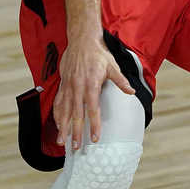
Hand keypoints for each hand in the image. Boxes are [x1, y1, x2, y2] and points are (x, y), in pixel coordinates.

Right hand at [53, 33, 135, 150]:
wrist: (81, 41)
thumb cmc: (98, 54)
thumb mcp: (112, 66)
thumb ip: (121, 81)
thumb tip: (131, 92)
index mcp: (91, 85)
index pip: (93, 110)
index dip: (94, 125)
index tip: (95, 138)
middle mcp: (77, 88)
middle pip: (77, 115)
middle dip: (76, 132)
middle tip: (77, 147)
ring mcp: (68, 87)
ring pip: (65, 112)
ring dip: (63, 128)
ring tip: (63, 142)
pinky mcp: (62, 85)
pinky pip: (58, 103)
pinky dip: (57, 116)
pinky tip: (58, 126)